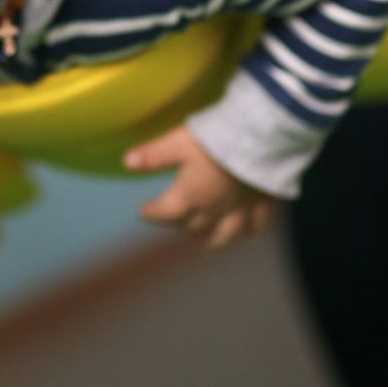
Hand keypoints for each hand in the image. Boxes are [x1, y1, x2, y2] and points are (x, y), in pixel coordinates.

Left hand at [125, 124, 274, 248]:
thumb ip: (153, 155)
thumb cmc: (216, 140)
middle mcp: (214, 209)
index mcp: (191, 196)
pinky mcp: (262, 202)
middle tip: (172, 219)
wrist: (262, 140)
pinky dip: (250, 232)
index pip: (166, 212)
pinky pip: (256, 224)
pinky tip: (248, 234)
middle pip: (193, 224)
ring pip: (225, 233)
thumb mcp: (178, 142)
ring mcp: (240, 208)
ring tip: (209, 246)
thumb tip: (126, 163)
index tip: (142, 213)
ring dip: (215, 240)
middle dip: (179, 223)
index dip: (153, 213)